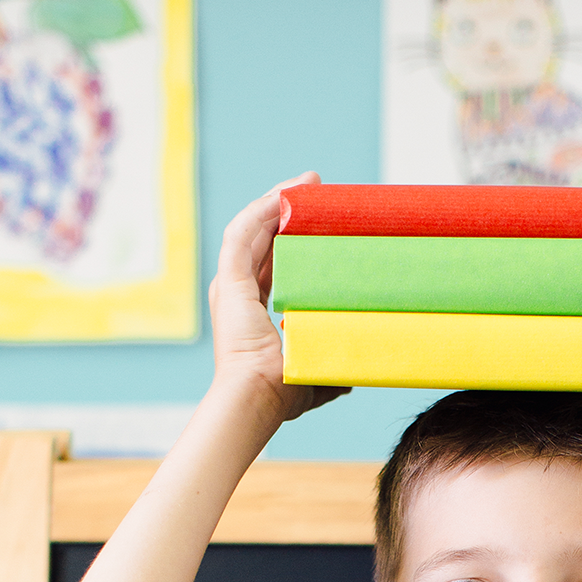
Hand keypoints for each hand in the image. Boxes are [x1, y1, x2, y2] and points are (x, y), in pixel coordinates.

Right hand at [208, 175, 349, 425]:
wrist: (259, 398)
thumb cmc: (283, 394)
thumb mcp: (313, 368)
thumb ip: (330, 365)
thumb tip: (352, 374)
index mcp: (252, 312)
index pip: (272, 264)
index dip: (292, 240)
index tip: (318, 222)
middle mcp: (237, 295)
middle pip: (261, 240)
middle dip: (285, 211)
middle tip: (314, 190)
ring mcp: (230, 286)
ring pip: (251, 230)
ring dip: (274, 202)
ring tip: (304, 184)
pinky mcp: (229, 281)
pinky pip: (242, 234)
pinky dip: (260, 211)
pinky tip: (282, 195)